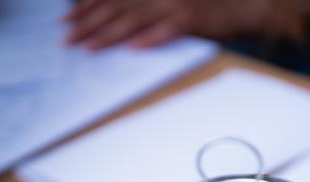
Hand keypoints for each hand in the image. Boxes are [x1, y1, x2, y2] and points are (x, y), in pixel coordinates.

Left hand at [63, 0, 272, 49]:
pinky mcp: (190, 18)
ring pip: (133, 19)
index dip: (87, 6)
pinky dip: (150, 39)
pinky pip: (166, 31)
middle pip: (115, 7)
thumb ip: (145, 6)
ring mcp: (174, 3)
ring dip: (108, 34)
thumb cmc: (208, 3)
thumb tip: (121, 27)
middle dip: (88, 22)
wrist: (243, 3)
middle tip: (66, 37)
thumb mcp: (172, 1)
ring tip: (86, 47)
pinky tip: (133, 48)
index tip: (66, 19)